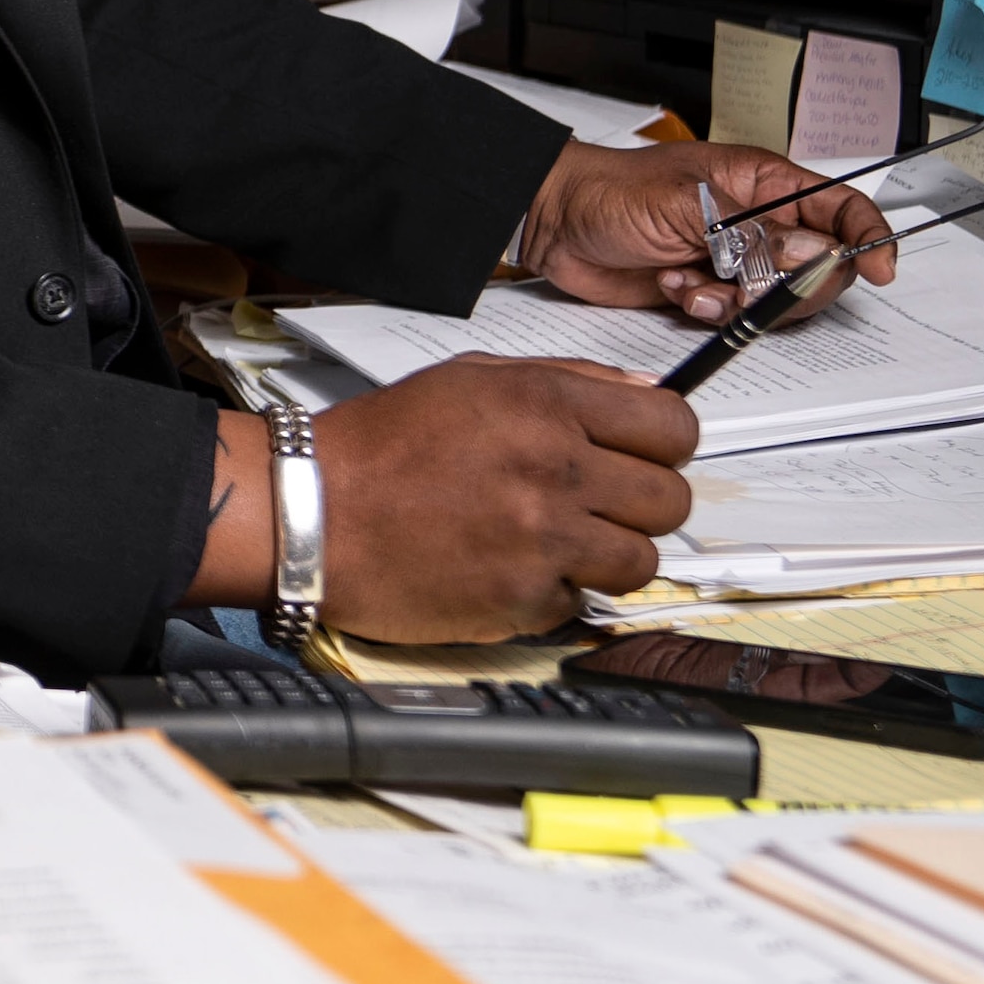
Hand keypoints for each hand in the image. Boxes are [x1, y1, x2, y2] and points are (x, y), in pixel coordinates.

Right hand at [188, 363, 700, 641]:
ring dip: (607, 555)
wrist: (309, 513)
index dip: (665, 445)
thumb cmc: (377, 447)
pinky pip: (582, 604)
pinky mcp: (523, 600)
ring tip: (557, 543)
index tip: (645, 457)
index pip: (673, 427)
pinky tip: (511, 568)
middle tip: (599, 505)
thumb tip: (644, 390)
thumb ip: (566, 379)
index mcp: (545, 405)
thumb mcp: (469, 380)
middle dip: (642, 504)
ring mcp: (543, 540)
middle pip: (671, 500)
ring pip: (641, 561)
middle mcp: (555, 470)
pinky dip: (554, 592)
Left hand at [522, 140, 895, 328]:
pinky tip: (676, 289)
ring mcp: (735, 258)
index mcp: (766, 183)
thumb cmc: (612, 190)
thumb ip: (754, 234)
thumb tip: (811, 252)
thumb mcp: (689, 205)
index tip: (881, 270)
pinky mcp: (708, 289)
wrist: (556, 222)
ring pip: (778, 299)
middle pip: (821, 267)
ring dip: (740, 302)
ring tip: (694, 283)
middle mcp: (759, 222)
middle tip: (746, 283)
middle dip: (790, 286)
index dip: (870, 237)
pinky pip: (736, 315)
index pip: (843, 208)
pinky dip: (709, 310)